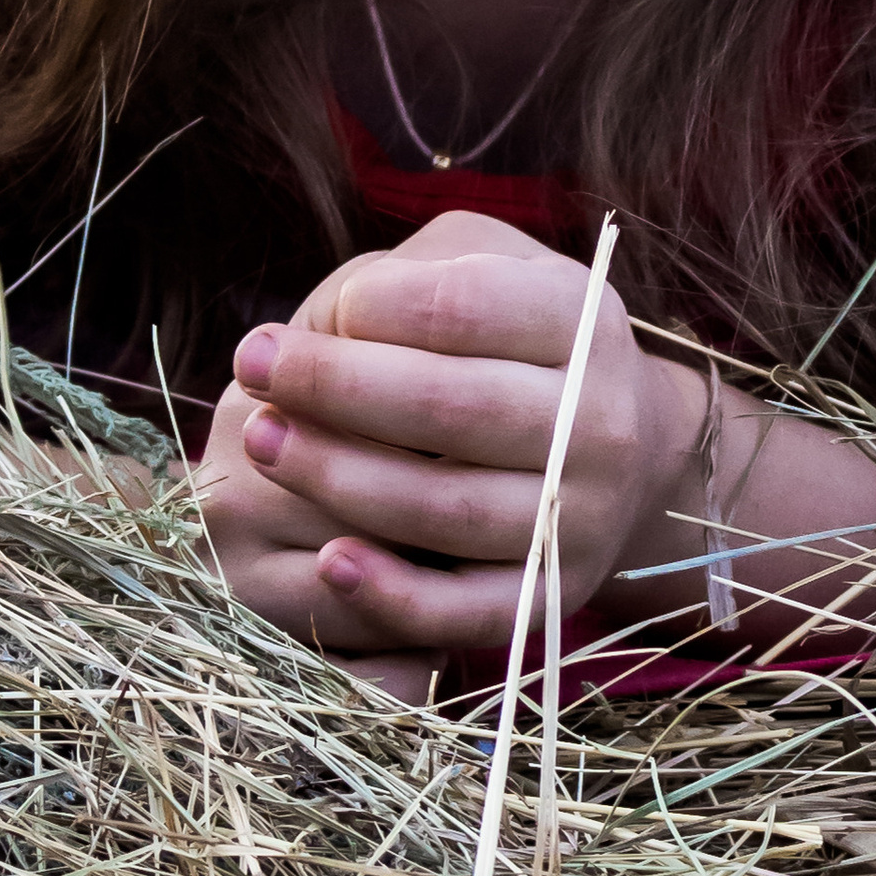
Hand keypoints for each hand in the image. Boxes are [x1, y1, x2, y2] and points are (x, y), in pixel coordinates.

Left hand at [194, 212, 700, 671]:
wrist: (627, 449)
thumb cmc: (515, 338)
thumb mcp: (487, 265)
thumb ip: (412, 275)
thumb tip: (328, 329)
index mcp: (582, 318)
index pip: (465, 307)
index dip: (367, 309)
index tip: (295, 315)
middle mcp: (600, 419)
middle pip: (451, 407)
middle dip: (332, 388)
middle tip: (248, 366)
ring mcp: (582, 516)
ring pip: (448, 510)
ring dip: (339, 479)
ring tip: (260, 442)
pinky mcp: (554, 595)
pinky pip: (469, 610)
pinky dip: (396, 594)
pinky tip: (328, 563)